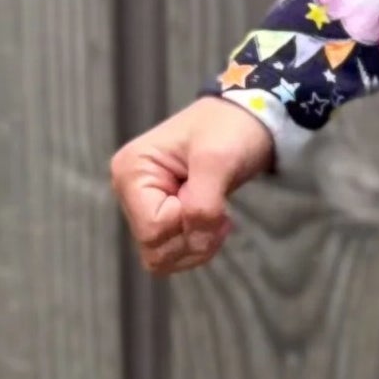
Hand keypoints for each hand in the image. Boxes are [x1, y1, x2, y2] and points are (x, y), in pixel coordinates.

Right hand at [109, 96, 277, 275]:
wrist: (248, 120)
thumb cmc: (229, 130)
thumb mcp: (217, 160)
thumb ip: (203, 204)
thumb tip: (195, 238)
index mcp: (131, 173)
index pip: (153, 228)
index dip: (187, 224)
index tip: (212, 196)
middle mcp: (130, 192)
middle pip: (154, 249)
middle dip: (193, 240)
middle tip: (221, 212)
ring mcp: (144, 206)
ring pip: (162, 258)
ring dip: (197, 247)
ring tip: (219, 217)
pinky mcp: (162, 216)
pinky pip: (173, 253)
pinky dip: (197, 246)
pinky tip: (214, 222)